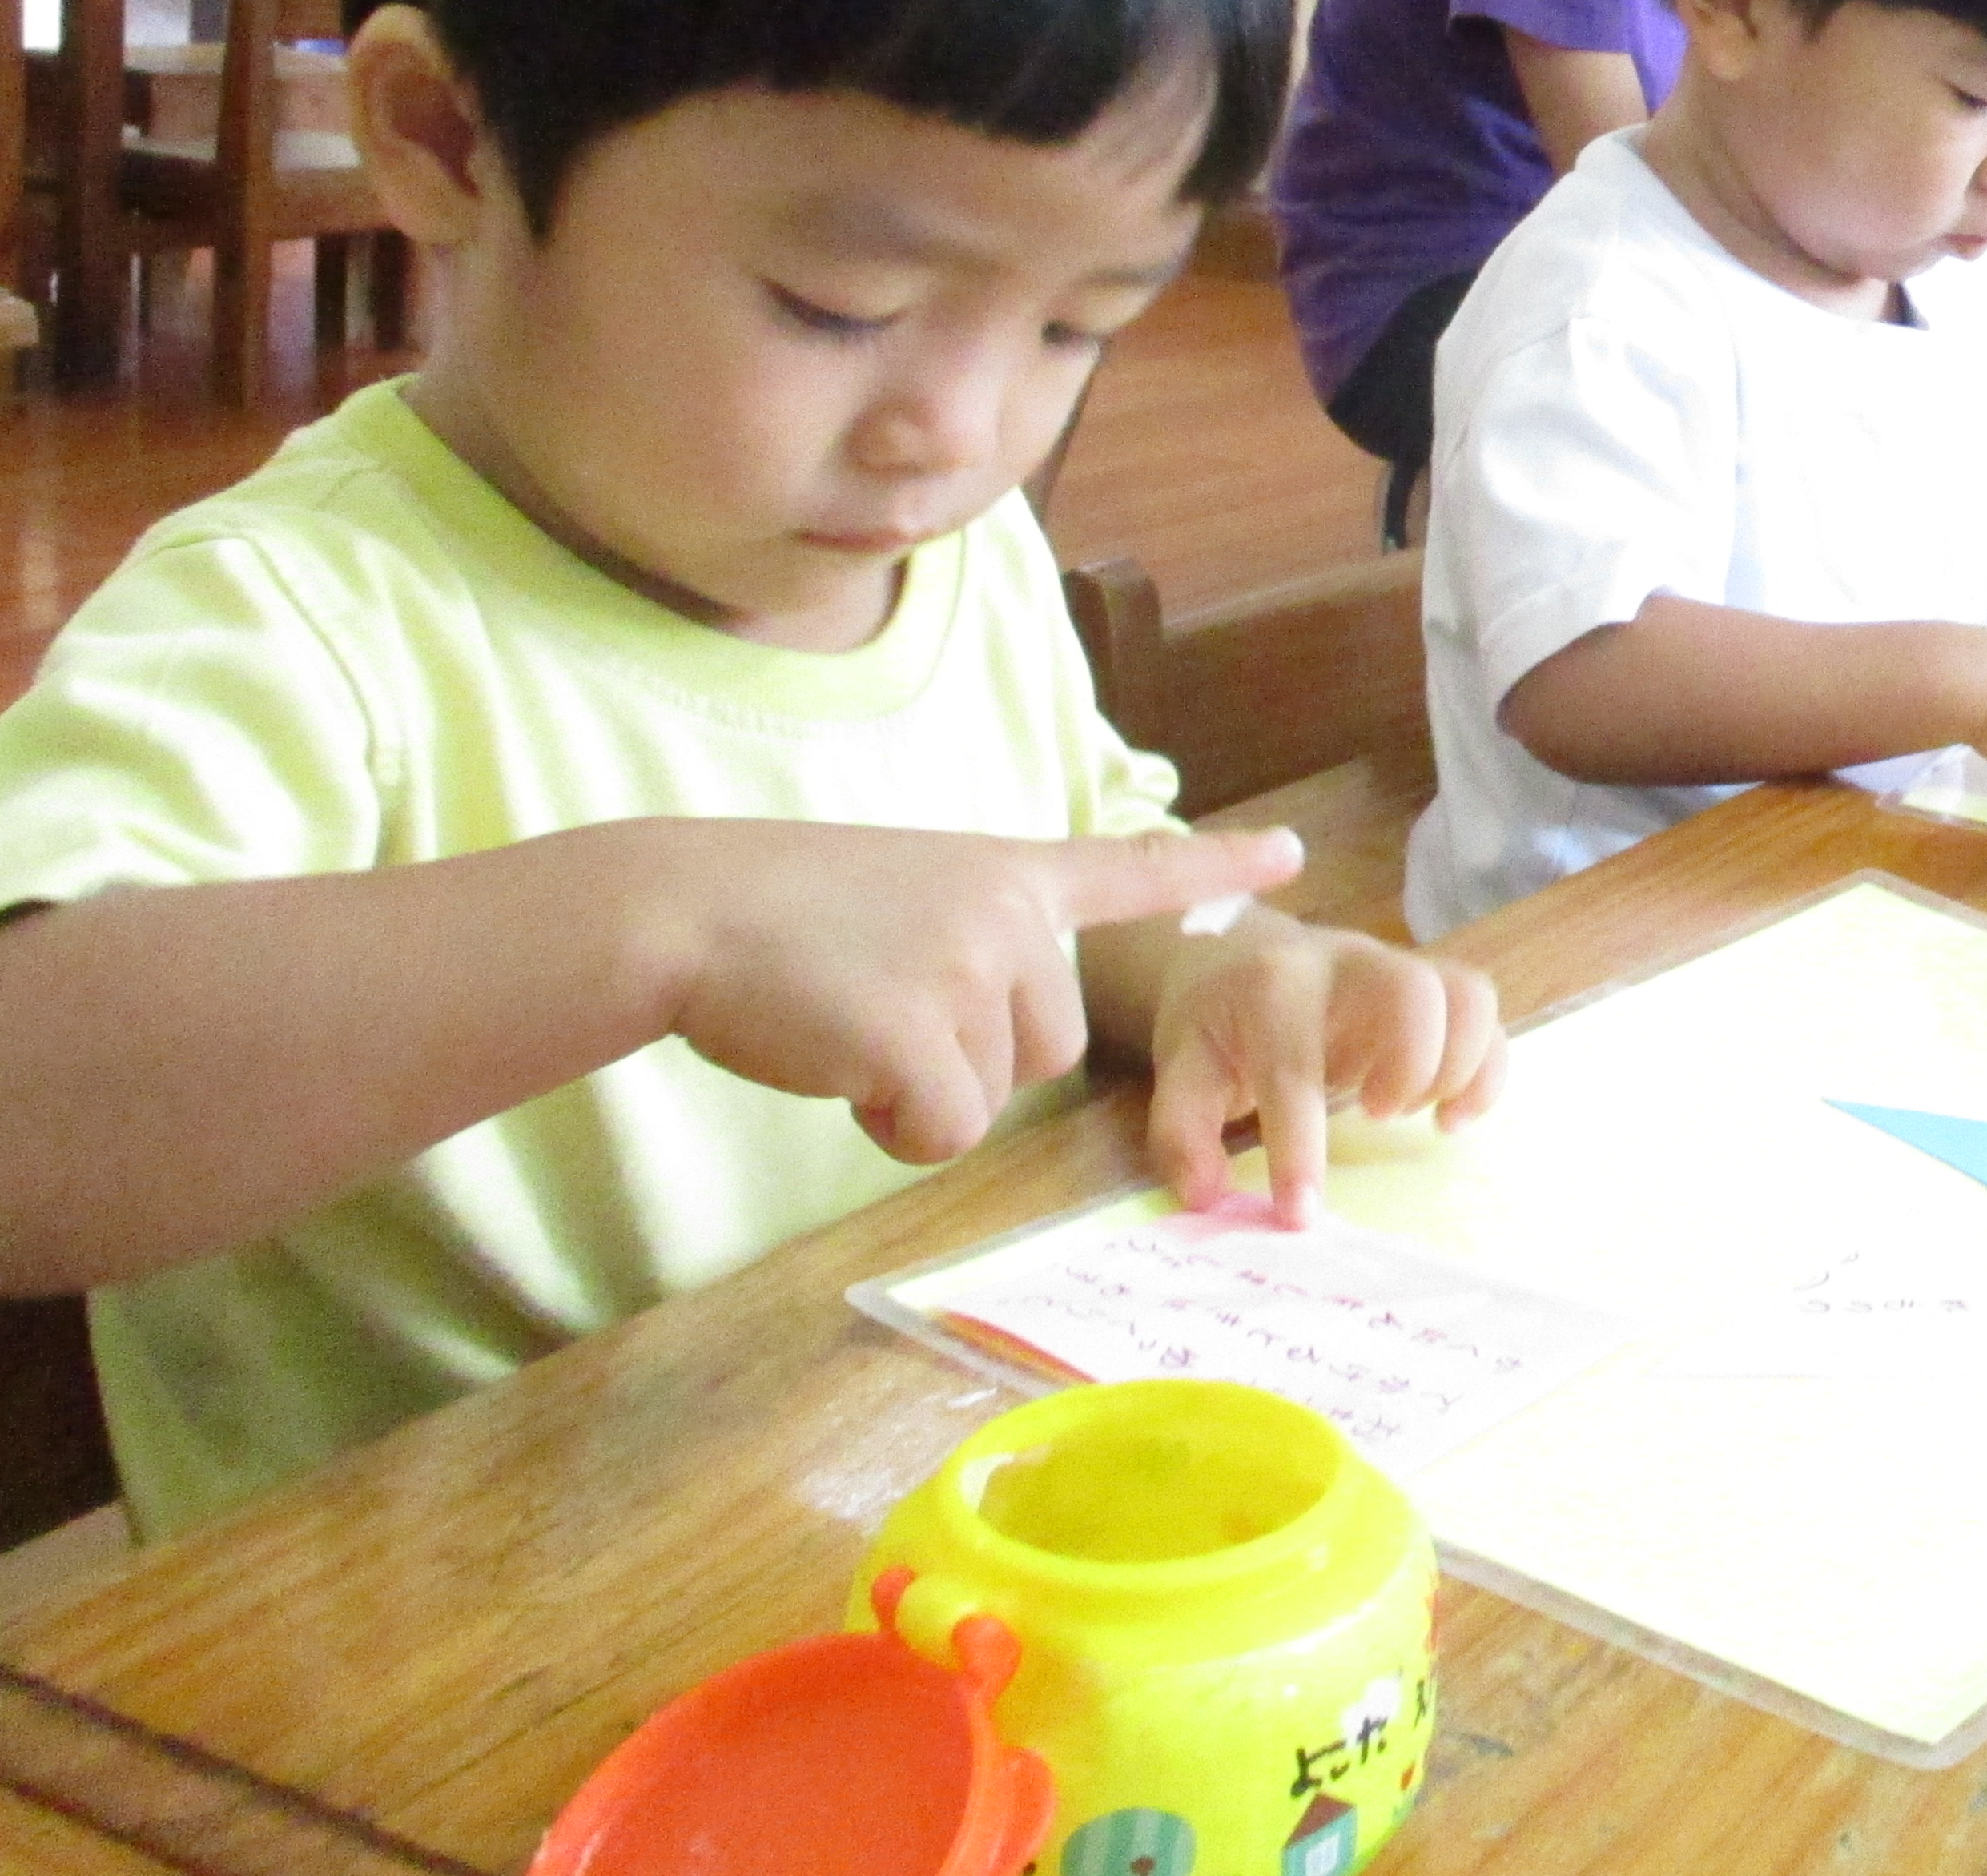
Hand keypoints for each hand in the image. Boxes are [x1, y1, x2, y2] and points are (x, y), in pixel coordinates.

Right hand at [639, 821, 1304, 1165]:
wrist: (689, 910)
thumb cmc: (779, 916)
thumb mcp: (906, 895)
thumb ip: (976, 943)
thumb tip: (995, 1045)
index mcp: (1006, 872)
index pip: (1132, 864)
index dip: (1218, 862)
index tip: (1297, 852)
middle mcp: (1010, 913)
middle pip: (1052, 1047)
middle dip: (971, 1060)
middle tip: (880, 1009)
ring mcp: (972, 967)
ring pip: (1000, 1094)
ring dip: (926, 1093)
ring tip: (851, 1023)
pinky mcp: (924, 1034)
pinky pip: (947, 1132)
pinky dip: (890, 1126)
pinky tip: (837, 1064)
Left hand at [1146, 908, 1505, 1221]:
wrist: (1241, 953)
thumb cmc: (1216, 1022)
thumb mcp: (1180, 1070)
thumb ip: (1182, 1132)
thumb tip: (1207, 1194)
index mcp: (1272, 990)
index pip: (1294, 1067)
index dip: (1299, 1148)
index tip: (1302, 1216)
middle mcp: (1345, 964)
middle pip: (1412, 993)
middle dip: (1410, 1067)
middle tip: (1374, 1115)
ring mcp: (1398, 968)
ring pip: (1465, 992)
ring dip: (1458, 1066)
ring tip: (1419, 1115)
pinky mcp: (1431, 984)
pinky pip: (1484, 1009)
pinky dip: (1487, 1068)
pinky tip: (1454, 1116)